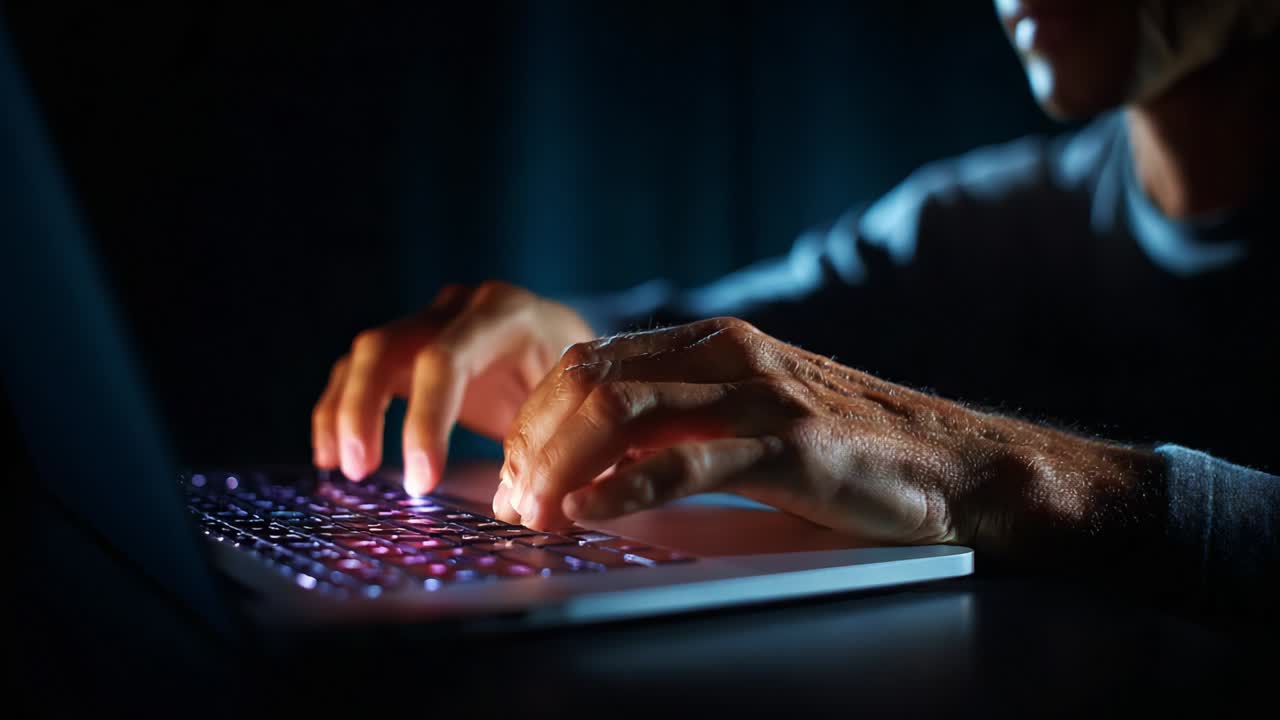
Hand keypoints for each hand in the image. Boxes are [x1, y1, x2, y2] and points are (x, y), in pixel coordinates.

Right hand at [311, 281, 594, 495]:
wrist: (587, 353)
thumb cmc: (586, 386)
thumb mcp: (583, 406)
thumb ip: (555, 447)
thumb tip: (523, 508)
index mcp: (508, 315)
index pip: (446, 358)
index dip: (426, 420)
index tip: (422, 481)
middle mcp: (461, 309)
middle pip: (389, 345)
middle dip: (366, 410)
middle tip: (360, 471)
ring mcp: (431, 322)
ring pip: (366, 355)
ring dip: (345, 411)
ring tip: (341, 469)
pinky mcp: (412, 346)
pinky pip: (359, 371)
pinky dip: (339, 410)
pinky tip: (332, 455)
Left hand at [495, 317, 1163, 557]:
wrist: (956, 462)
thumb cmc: (850, 447)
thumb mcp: (756, 412)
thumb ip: (686, 417)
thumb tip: (598, 456)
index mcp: (716, 342)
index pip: (591, 361)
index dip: (536, 415)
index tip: (512, 469)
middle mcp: (732, 356)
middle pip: (593, 384)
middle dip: (534, 445)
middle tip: (512, 502)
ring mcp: (762, 397)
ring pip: (624, 416)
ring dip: (562, 467)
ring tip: (536, 514)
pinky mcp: (790, 448)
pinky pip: (685, 464)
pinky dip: (623, 493)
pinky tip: (589, 516)